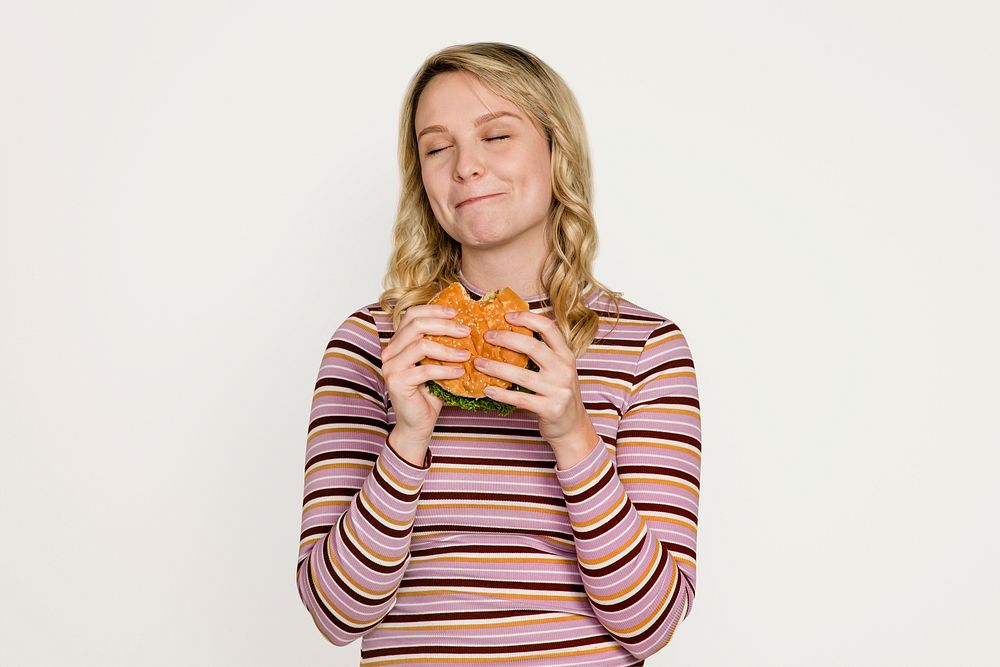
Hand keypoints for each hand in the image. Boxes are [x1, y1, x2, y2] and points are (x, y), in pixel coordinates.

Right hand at [380, 305, 471, 446]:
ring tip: (466, 354)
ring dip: (448, 349)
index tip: (456, 313)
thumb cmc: (429, 393)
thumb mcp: (437, 363)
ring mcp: (391, 366)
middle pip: (416, 325)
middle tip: (466, 331)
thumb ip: (443, 345)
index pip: (412, 314)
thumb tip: (468, 326)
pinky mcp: (397, 382)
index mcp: (398, 342)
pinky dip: (445, 369)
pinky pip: (424, 370)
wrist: (417, 423)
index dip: (434, 310)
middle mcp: (390, 351)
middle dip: (444, 326)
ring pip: (421, 345)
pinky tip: (459, 372)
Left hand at [474, 310, 594, 451]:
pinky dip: (501, 394)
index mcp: (566, 355)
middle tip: (486, 336)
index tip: (506, 316)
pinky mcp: (550, 409)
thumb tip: (510, 332)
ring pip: (521, 375)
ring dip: (496, 368)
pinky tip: (487, 389)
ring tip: (478, 363)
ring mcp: (558, 390)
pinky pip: (520, 399)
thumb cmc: (559, 393)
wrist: (573, 425)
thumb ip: (544, 352)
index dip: (527, 318)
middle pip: (532, 347)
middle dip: (506, 339)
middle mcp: (564, 370)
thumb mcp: (559, 368)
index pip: (548, 328)